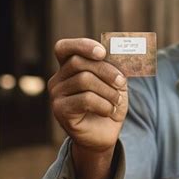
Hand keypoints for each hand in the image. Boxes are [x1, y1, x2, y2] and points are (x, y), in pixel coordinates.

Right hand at [48, 38, 127, 152]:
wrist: (106, 133)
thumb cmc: (110, 102)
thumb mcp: (116, 81)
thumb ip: (114, 65)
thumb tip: (121, 51)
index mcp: (69, 67)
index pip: (64, 47)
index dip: (82, 45)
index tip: (103, 52)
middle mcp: (58, 79)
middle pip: (79, 62)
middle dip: (107, 71)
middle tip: (121, 82)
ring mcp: (56, 95)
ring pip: (84, 80)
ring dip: (108, 90)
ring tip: (116, 100)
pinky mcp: (60, 110)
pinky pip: (85, 99)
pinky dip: (104, 104)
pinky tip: (109, 111)